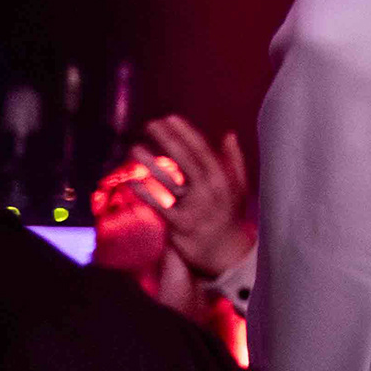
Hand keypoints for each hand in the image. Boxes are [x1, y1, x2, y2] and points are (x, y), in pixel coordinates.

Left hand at [138, 115, 256, 279]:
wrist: (228, 253)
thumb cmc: (229, 216)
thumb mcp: (238, 187)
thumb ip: (234, 160)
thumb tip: (229, 134)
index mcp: (223, 179)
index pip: (203, 151)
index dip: (186, 133)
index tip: (170, 118)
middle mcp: (211, 191)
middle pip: (187, 160)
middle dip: (169, 140)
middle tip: (150, 124)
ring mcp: (196, 208)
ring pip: (172, 181)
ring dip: (152, 164)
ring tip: (135, 148)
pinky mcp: (182, 226)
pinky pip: (161, 207)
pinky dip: (147, 195)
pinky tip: (132, 183)